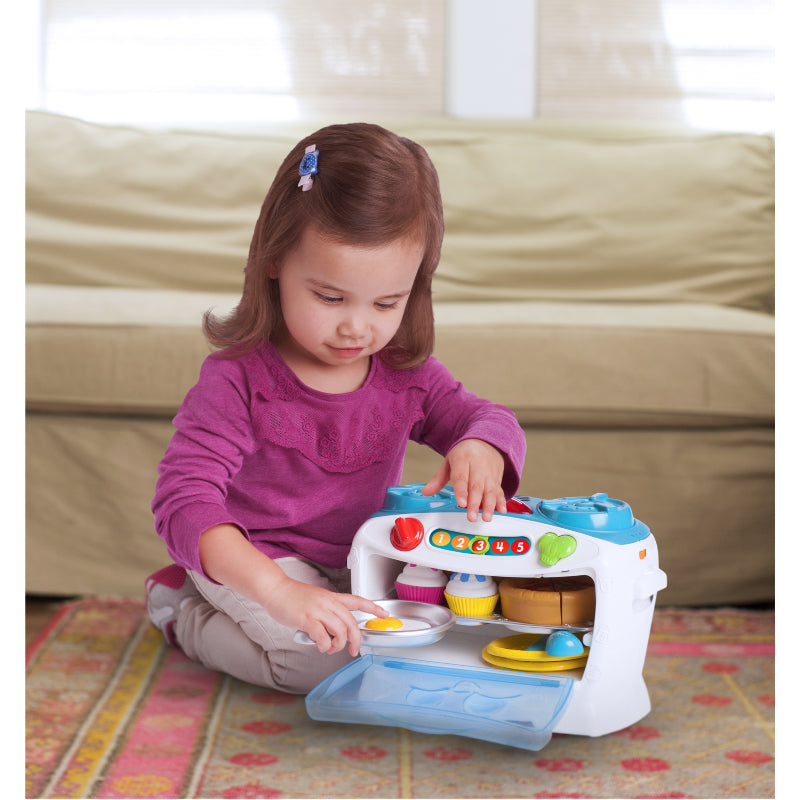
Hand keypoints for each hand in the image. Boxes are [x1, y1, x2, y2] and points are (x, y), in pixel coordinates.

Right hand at [265, 575, 387, 656]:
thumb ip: (326, 613)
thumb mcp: (316, 600)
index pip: (358, 600)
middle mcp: (328, 602)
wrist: (275, 589)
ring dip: (338, 645)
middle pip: (351, 622)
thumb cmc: (292, 597)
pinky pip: (323, 637)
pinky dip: (324, 646)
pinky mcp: (306, 619)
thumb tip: (331, 633)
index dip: (373, 607)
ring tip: (330, 649)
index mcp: (332, 597)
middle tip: (353, 650)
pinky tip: (319, 646)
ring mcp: (318, 610)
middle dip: (356, 640)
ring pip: (340, 631)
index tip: (384, 614)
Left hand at [421, 438, 506, 521]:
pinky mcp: (497, 478)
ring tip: (486, 517)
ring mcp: (489, 472)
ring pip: (490, 490)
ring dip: (489, 505)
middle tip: (472, 516)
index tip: (461, 503)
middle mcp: (478, 465)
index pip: (461, 477)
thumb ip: (438, 479)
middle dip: (475, 503)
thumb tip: (426, 492)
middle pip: (476, 486)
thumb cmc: (465, 453)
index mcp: (463, 459)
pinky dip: (502, 501)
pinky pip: (500, 490)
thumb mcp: (449, 462)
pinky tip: (501, 510)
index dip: (461, 491)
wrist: (485, 441)